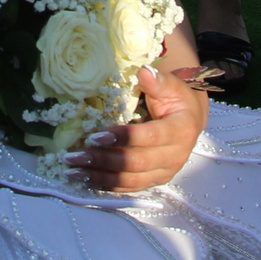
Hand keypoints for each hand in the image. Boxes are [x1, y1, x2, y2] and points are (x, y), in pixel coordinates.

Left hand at [66, 64, 208, 193]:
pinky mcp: (152, 182)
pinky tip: (84, 179)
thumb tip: (144, 72)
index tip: (96, 136)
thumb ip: (159, 81)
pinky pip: (127, 187)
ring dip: (99, 176)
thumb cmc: (176, 101)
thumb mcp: (172, 87)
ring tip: (72, 171)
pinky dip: (105, 185)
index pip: (151, 137)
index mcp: (181, 131)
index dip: (124, 138)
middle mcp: (174, 157)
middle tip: (75, 156)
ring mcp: (163, 173)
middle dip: (103, 160)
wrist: (188, 122)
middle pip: (136, 163)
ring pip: (130, 180)